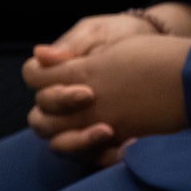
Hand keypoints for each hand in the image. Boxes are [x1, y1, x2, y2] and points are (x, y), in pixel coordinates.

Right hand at [26, 35, 190, 154]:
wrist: (156, 44)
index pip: (33, 79)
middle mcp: (60, 100)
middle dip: (64, 117)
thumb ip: (73, 45)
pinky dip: (104, 156)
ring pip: (60, 143)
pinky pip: (91, 157)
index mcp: (55, 70)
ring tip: (109, 132)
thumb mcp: (99, 34)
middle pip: (40, 119)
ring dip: (79, 142)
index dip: (51, 88)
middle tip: (96, 107)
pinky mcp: (97, 137)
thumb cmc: (122, 34)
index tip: (87, 91)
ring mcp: (77, 121)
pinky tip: (125, 147)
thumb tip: (40, 53)